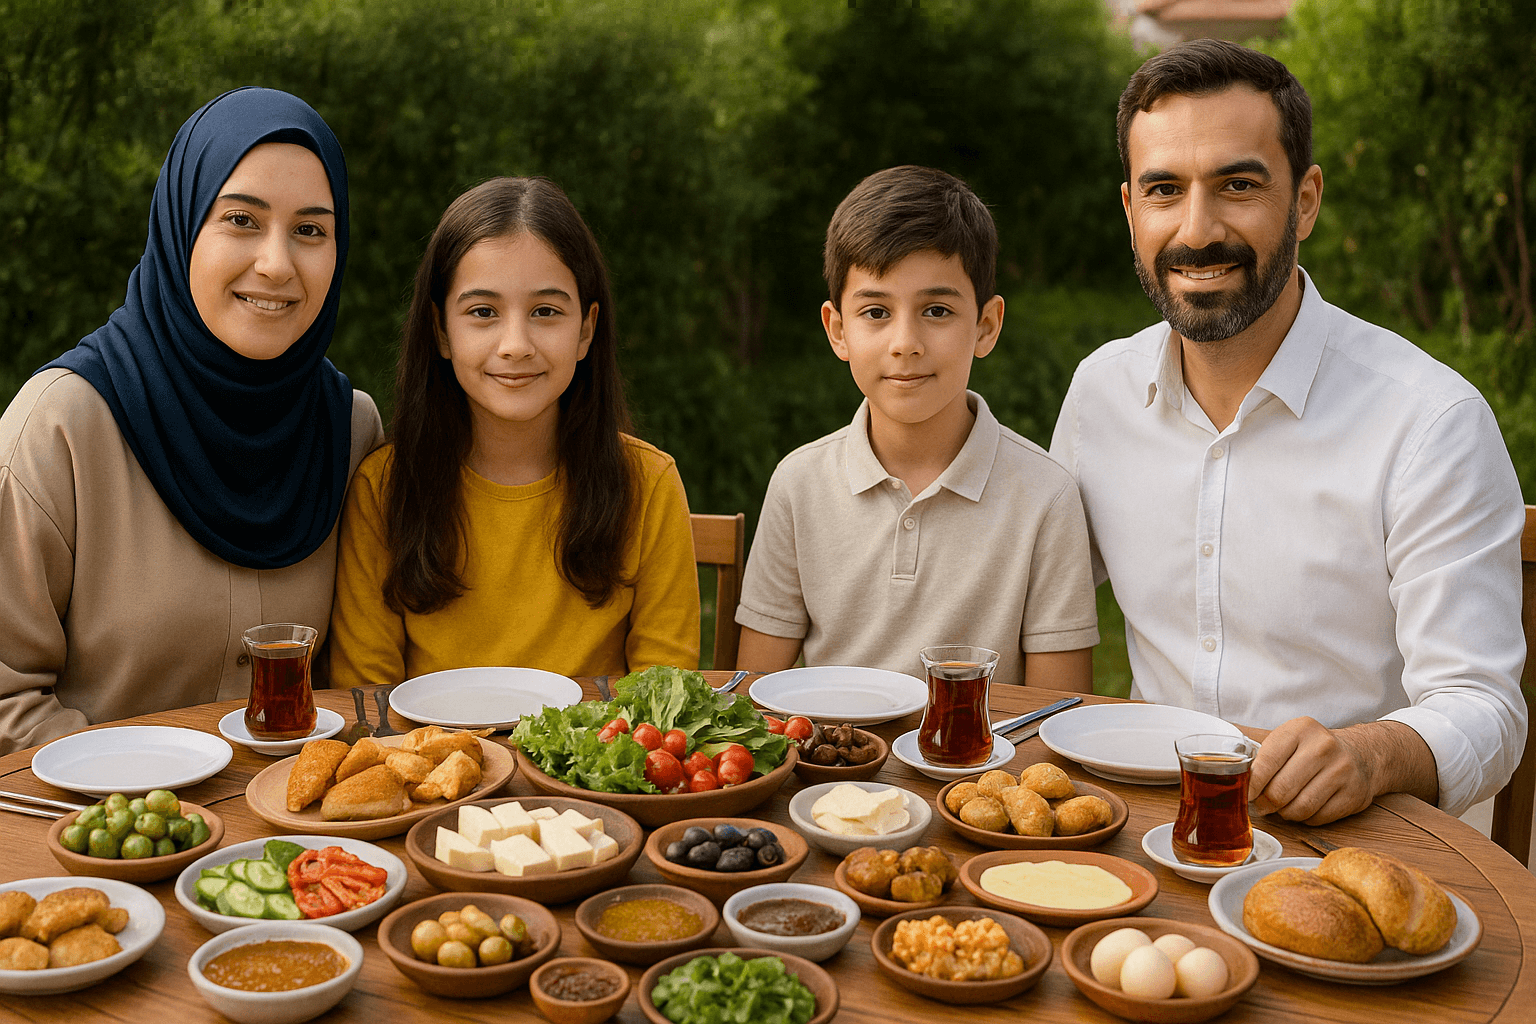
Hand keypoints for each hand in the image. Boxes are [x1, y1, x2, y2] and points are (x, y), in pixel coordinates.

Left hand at [1248, 718, 1436, 824]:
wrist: (1362, 754)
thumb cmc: (1312, 749)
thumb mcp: (1289, 739)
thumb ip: (1261, 753)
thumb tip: (1228, 773)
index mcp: (1301, 729)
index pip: (1267, 761)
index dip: (1251, 784)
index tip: (1245, 794)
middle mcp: (1324, 747)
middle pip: (1281, 790)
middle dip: (1266, 803)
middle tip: (1262, 805)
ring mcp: (1342, 771)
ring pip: (1299, 808)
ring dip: (1285, 813)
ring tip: (1283, 806)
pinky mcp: (1354, 795)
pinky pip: (1317, 818)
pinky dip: (1305, 818)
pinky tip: (1305, 807)